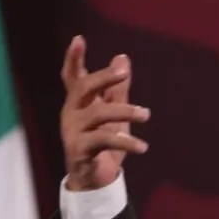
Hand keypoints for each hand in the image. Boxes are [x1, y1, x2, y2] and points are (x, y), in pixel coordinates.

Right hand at [59, 36, 150, 190]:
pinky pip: (104, 140)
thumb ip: (118, 88)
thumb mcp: (114, 113)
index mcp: (79, 102)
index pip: (72, 76)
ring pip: (98, 114)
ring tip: (147, 114)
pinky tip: (143, 146)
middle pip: (83, 88)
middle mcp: (71, 113)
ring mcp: (73, 132)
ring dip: (125, 111)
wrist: (95, 180)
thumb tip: (122, 57)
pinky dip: (126, 142)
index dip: (74, 58)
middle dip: (102, 78)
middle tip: (124, 73)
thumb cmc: (104, 142)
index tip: (79, 38)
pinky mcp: (79, 150)